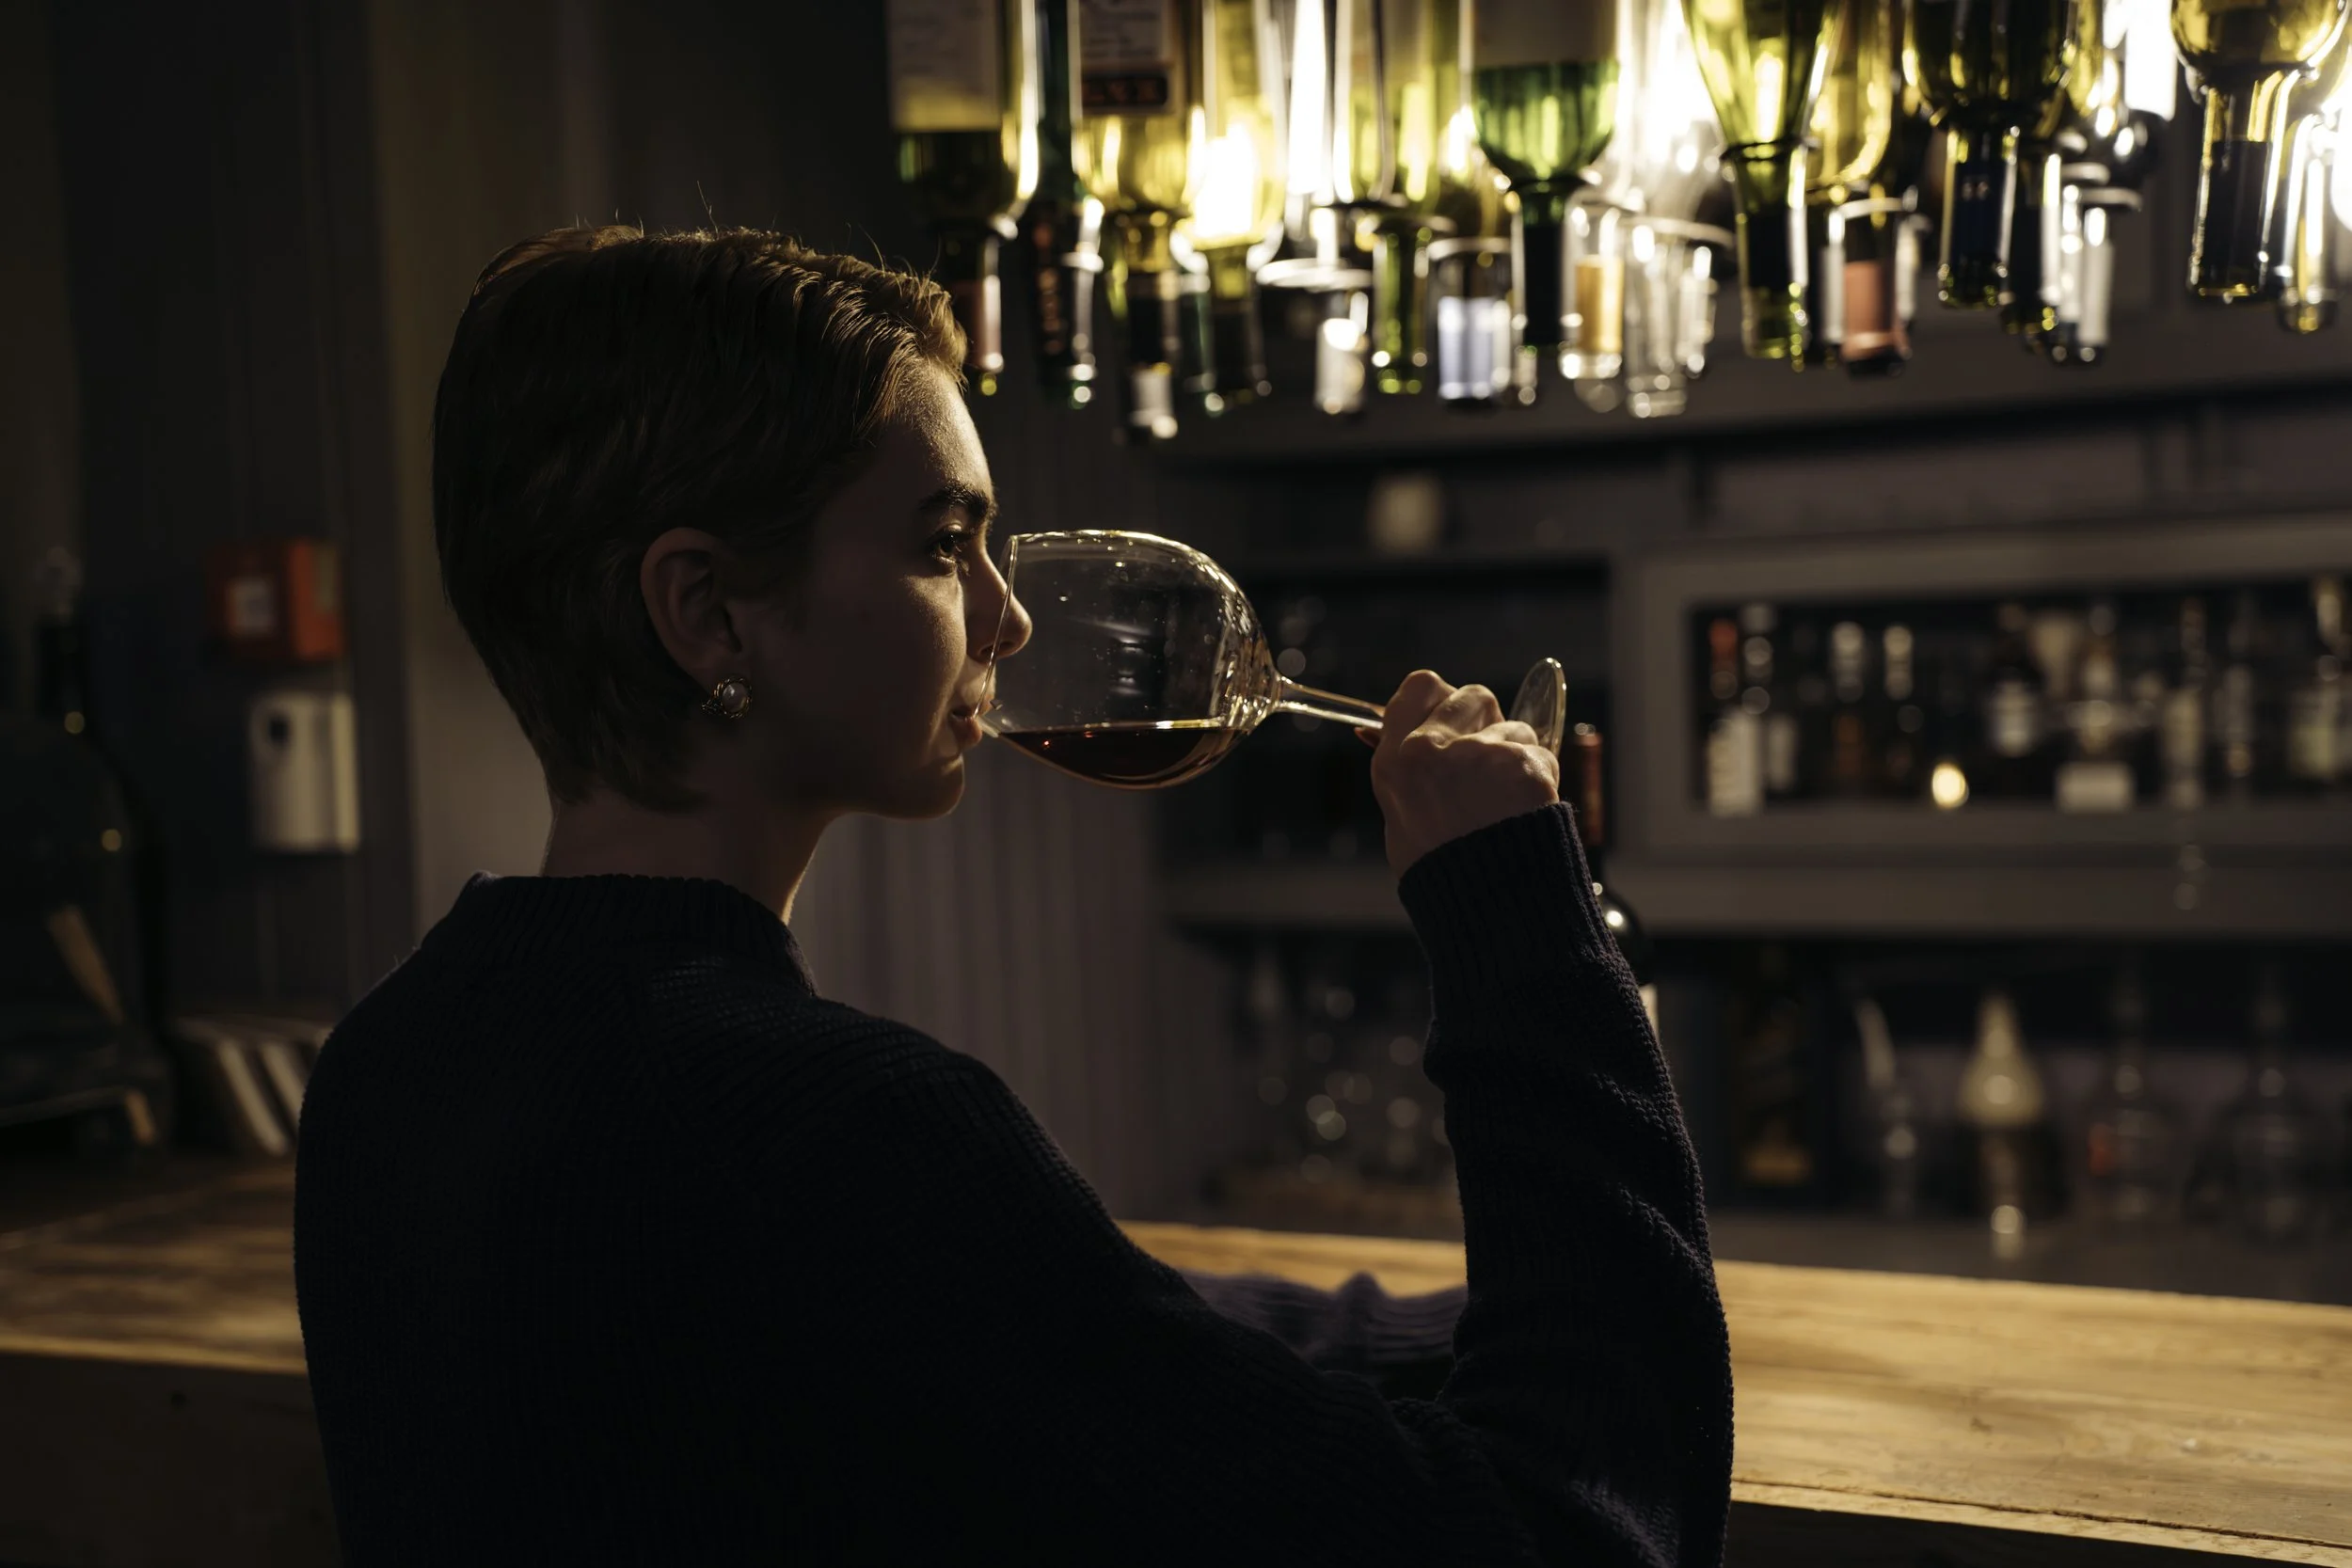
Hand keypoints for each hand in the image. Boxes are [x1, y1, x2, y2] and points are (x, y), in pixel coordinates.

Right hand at [1360, 670, 1559, 877]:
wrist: (1485, 908)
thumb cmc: (1441, 870)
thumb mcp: (1401, 817)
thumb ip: (1404, 768)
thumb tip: (1386, 730)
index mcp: (1394, 758)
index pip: (1421, 686)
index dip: (1442, 699)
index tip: (1452, 719)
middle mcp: (1430, 748)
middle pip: (1474, 695)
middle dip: (1487, 722)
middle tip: (1486, 766)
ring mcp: (1478, 754)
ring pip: (1514, 726)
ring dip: (1515, 755)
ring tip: (1504, 802)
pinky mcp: (1522, 765)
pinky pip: (1540, 754)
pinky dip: (1540, 779)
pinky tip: (1525, 811)